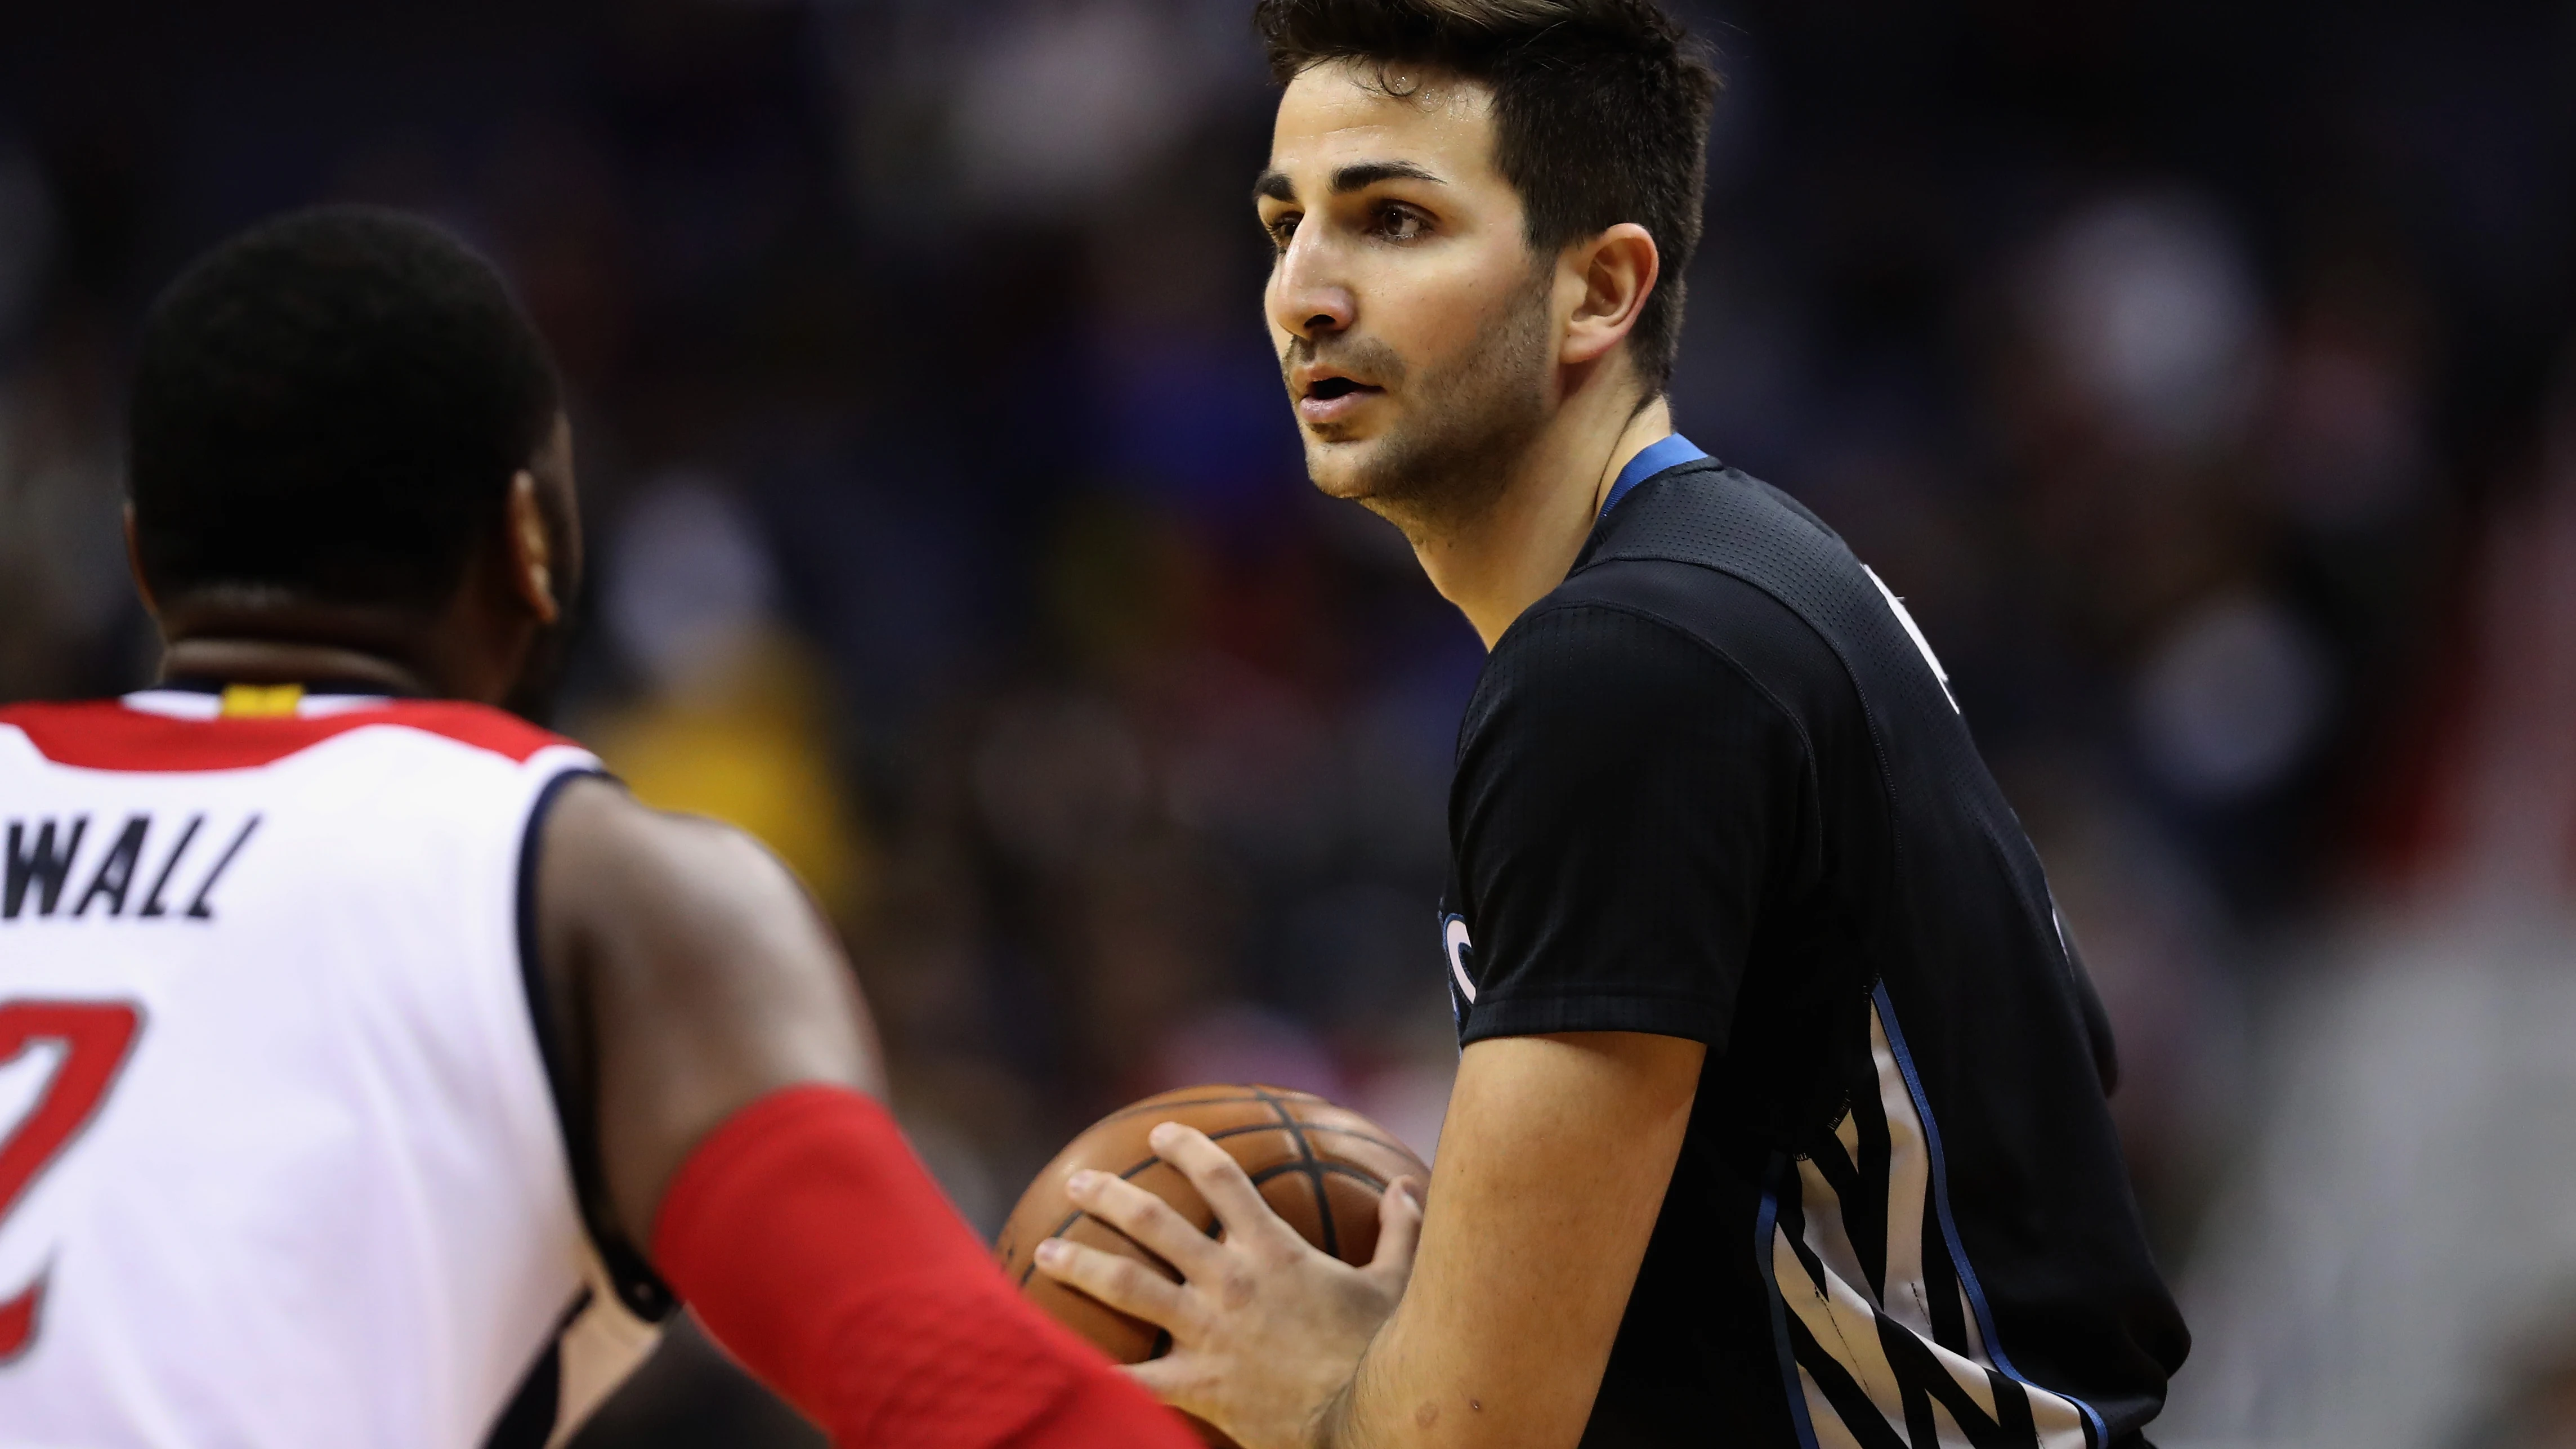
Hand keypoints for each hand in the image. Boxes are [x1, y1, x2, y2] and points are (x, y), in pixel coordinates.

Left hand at [1032, 1121, 1425, 1448]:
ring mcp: (1207, 1331)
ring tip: (1047, 1248)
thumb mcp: (1398, 1282)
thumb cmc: (1382, 1348)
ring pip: (1128, 1286)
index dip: (1188, 1149)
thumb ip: (1400, 1230)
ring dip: (1082, 1263)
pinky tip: (1060, 1360)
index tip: (1161, 1134)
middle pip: (1154, 1223)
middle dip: (1110, 1196)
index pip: (1222, 1180)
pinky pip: (1135, 1378)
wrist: (1365, 1416)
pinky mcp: (1197, 1383)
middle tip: (1078, 1181)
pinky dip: (1097, 1370)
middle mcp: (1229, 1280)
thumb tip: (1408, 1187)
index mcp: (1272, 1250)